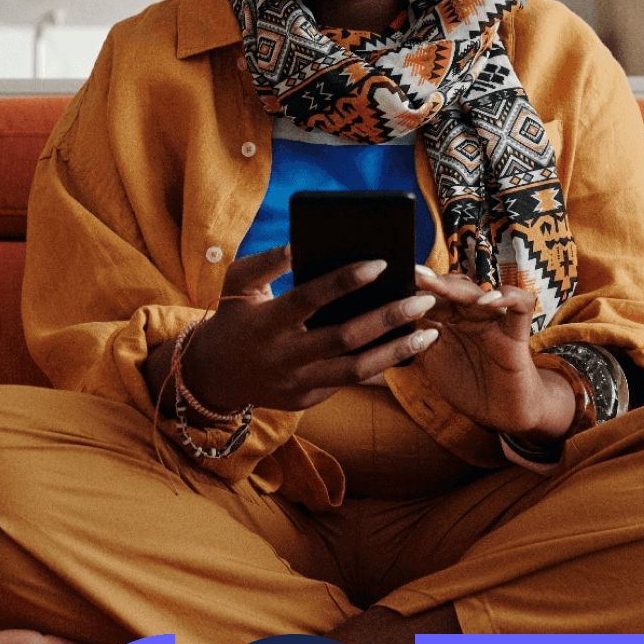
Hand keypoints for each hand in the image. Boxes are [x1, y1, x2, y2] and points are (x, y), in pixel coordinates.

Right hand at [183, 245, 439, 417]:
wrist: (214, 374)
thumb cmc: (234, 315)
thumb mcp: (238, 282)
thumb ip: (268, 261)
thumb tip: (303, 243)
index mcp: (265, 323)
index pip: (308, 299)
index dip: (343, 282)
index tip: (381, 263)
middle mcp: (282, 357)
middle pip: (343, 338)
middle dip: (388, 318)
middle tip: (423, 299)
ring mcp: (296, 384)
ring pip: (355, 370)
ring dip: (396, 351)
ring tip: (429, 332)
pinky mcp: (307, 400)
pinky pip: (350, 382)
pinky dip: (381, 365)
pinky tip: (407, 348)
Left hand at [409, 266, 575, 441]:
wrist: (500, 414)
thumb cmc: (467, 384)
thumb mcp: (433, 359)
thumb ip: (414, 338)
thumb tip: (385, 319)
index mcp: (451, 319)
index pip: (433, 296)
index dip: (415, 289)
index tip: (395, 280)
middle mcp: (472, 314)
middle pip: (454, 289)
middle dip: (432, 282)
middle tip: (413, 274)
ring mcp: (495, 321)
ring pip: (480, 292)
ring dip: (458, 288)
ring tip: (438, 285)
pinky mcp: (517, 333)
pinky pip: (521, 305)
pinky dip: (508, 297)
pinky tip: (488, 301)